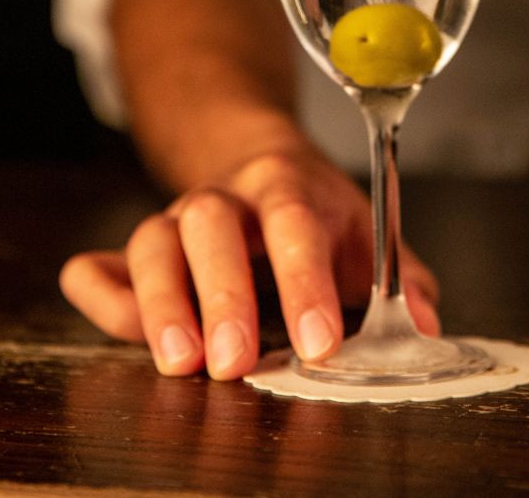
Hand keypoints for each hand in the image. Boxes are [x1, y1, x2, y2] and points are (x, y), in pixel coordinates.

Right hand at [59, 143, 439, 379]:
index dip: (305, 283)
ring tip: (178, 363)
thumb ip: (399, 281)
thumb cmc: (317, 217)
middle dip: (222, 294)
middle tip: (234, 363)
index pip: (296, 226)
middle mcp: (226, 196)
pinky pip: (102, 266)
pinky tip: (107, 316)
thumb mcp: (366, 235)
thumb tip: (427, 329)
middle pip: (212, 226)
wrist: (259, 164)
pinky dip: (100, 295)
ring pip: (154, 242)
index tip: (320, 344)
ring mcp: (175, 220)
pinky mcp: (136, 251)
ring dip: (159, 302)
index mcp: (288, 186)